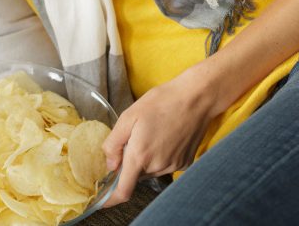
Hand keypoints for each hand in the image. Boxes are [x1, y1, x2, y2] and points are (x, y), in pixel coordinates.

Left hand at [101, 66, 219, 206]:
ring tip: (153, 134)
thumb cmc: (161, 102)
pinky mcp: (185, 163)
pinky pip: (165, 166)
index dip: (110, 200)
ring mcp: (173, 166)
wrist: (196, 97)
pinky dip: (160, 157)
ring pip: (150, 171)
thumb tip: (110, 165)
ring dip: (146, 159)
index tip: (102, 200)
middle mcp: (157, 166)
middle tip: (135, 139)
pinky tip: (166, 137)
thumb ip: (113, 144)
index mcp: (140, 156)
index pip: (123, 190)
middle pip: (136, 176)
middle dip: (130, 163)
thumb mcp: (128, 116)